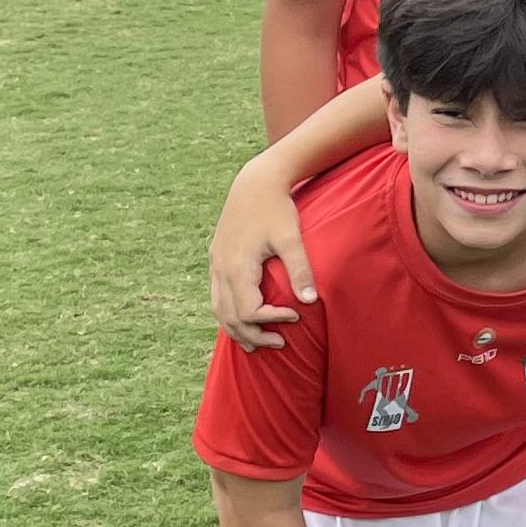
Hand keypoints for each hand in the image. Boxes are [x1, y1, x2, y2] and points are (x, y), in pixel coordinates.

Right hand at [212, 176, 316, 348]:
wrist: (254, 182)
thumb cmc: (276, 208)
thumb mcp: (291, 237)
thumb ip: (300, 269)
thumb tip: (310, 301)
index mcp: (237, 267)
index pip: (248, 311)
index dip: (271, 320)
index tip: (296, 316)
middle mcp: (221, 269)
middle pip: (229, 317)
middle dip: (253, 334)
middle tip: (279, 343)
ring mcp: (215, 264)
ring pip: (218, 309)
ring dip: (236, 329)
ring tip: (257, 344)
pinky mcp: (216, 259)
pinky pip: (216, 296)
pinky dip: (228, 314)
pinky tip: (242, 319)